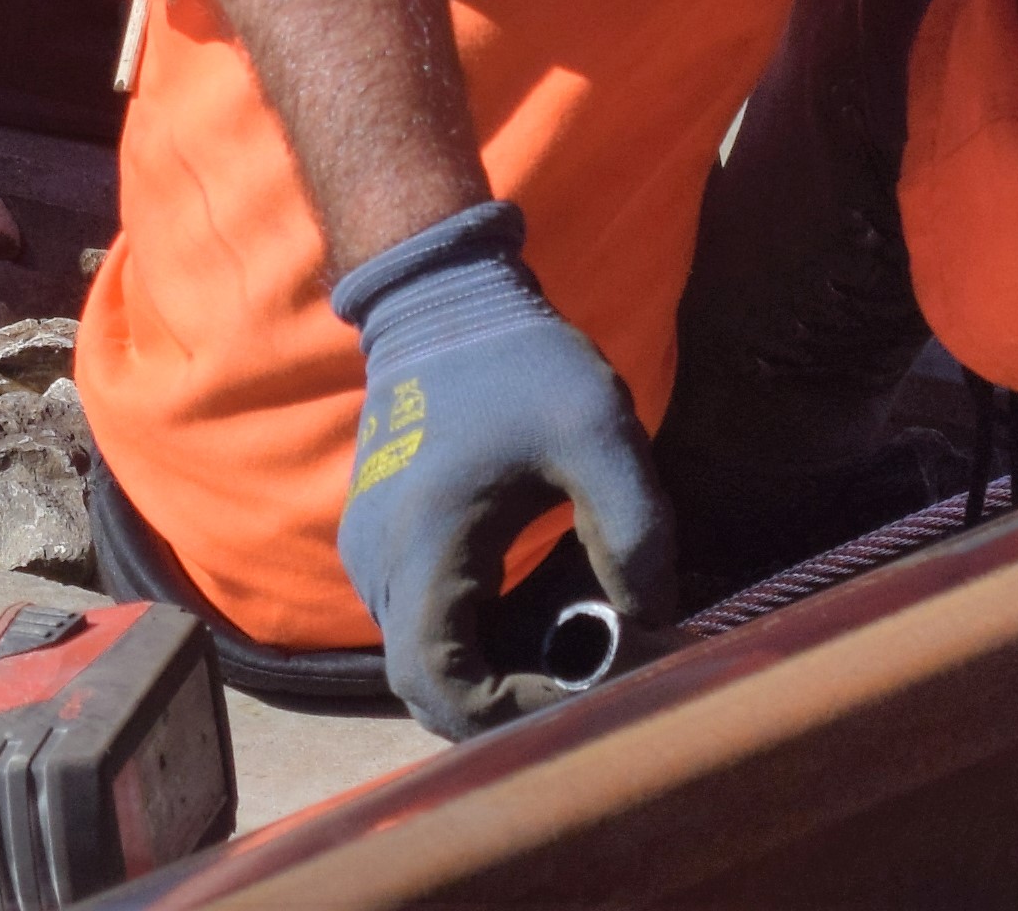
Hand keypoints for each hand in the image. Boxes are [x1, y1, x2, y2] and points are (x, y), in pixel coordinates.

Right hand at [332, 199, 669, 739]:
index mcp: (425, 541)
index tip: (578, 695)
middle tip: (588, 685)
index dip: (504, 715)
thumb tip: (650, 618)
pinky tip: (536, 612)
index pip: (438, 682)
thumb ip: (635, 527)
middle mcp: (377, 561)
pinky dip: (474, 641)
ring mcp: (368, 553)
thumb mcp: (599, 429)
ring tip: (573, 646)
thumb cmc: (520, 361)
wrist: (444, 301)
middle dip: (506, 707)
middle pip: (425, 687)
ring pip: (419, 659)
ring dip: (491, 674)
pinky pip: (419, 623)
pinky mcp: (377, 542)